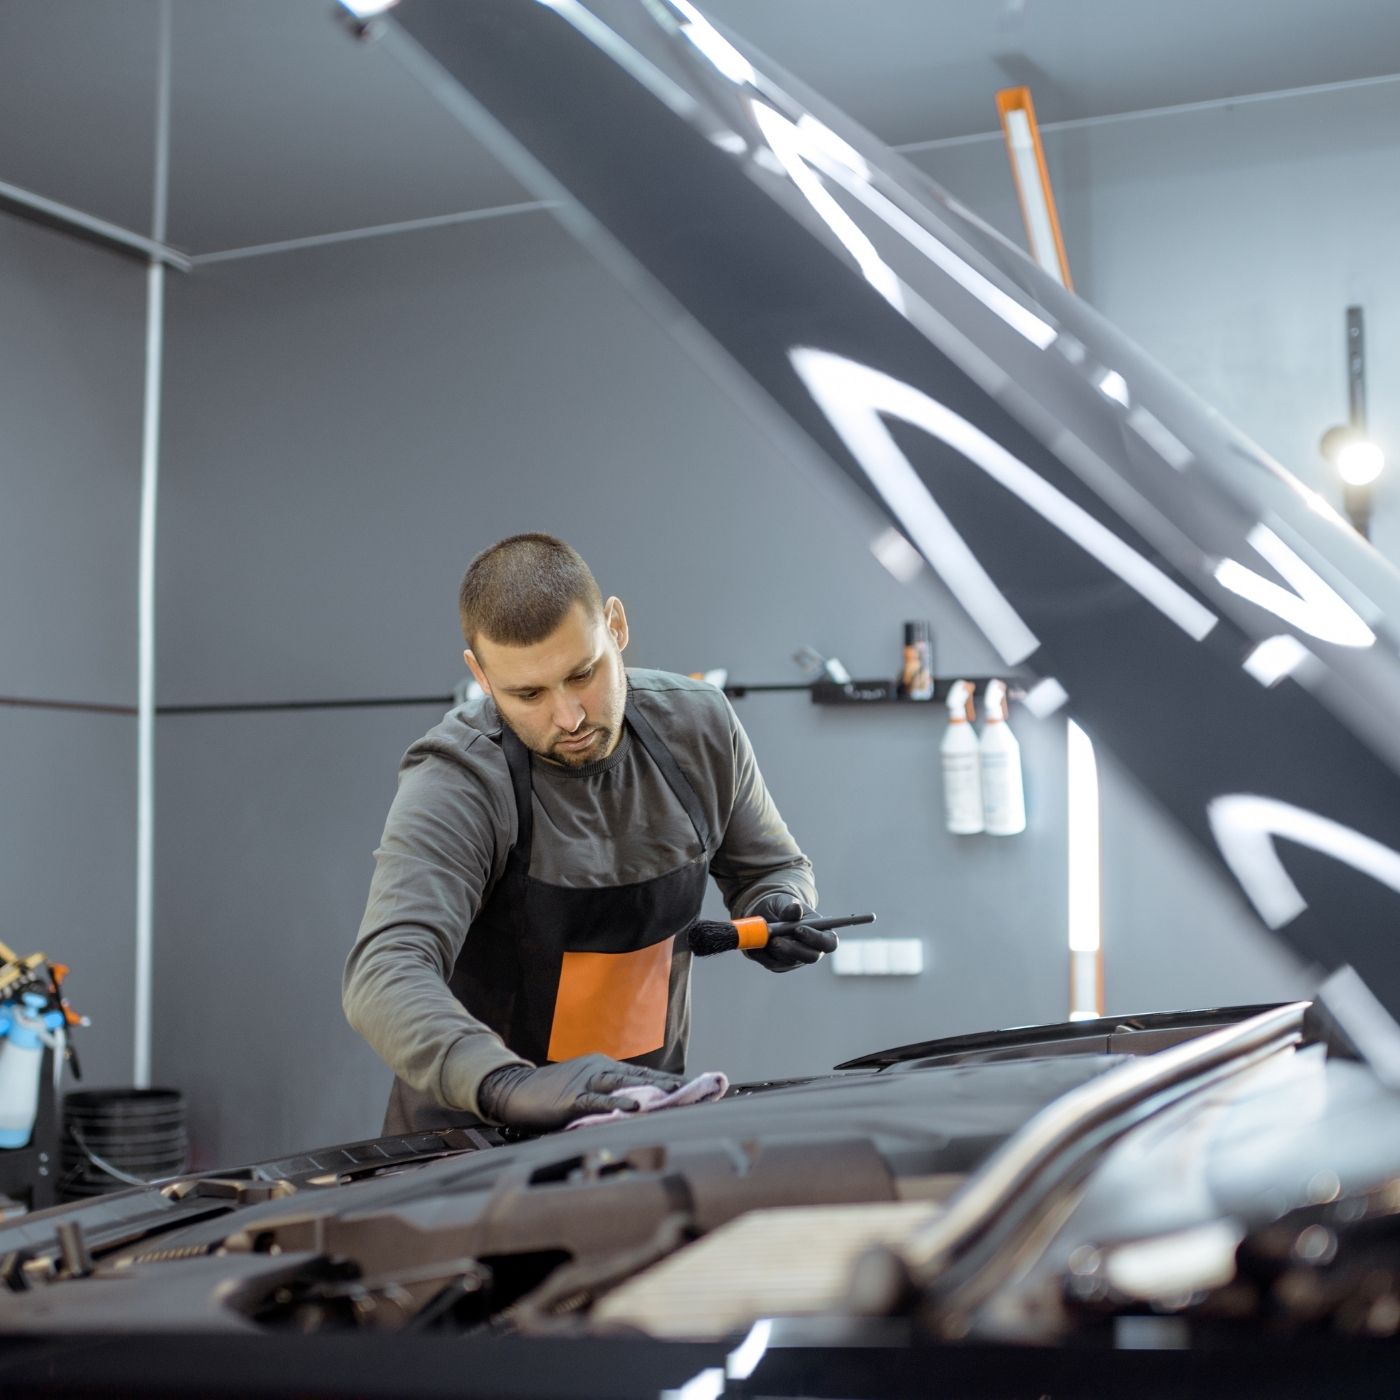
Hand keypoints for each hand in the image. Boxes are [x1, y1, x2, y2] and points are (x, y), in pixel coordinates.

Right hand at [477, 1054, 686, 1129]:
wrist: (515, 1090)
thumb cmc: (551, 1095)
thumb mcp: (584, 1091)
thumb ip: (608, 1098)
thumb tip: (637, 1111)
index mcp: (603, 1067)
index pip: (641, 1073)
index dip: (666, 1081)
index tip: (692, 1087)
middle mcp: (598, 1069)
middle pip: (639, 1075)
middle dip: (668, 1084)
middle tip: (694, 1090)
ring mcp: (585, 1081)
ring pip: (623, 1083)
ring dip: (650, 1090)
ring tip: (674, 1094)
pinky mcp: (571, 1097)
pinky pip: (597, 1100)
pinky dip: (616, 1103)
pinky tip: (633, 1107)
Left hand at [744, 897, 836, 972]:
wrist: (768, 913)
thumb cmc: (784, 906)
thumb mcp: (786, 901)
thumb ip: (790, 907)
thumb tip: (795, 909)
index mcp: (822, 933)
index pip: (829, 943)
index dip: (816, 939)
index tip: (799, 929)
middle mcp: (812, 950)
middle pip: (810, 957)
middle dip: (792, 949)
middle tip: (775, 940)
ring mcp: (796, 960)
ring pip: (788, 961)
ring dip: (773, 950)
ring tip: (762, 935)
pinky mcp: (779, 965)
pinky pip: (771, 963)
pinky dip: (761, 953)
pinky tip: (755, 942)